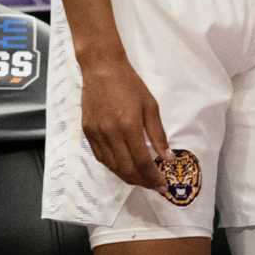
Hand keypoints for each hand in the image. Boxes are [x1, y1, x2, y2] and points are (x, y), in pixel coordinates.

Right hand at [78, 48, 171, 190]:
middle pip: (126, 168)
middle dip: (141, 181)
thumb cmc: (130, 85)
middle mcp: (110, 133)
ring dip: (126, 176)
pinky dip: (112, 165)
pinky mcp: (87, 130)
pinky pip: (100, 156)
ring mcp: (96, 133)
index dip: (153, 177)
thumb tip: (167, 158)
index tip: (162, 185)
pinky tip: (122, 166)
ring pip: (111, 165)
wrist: (101, 69)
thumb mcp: (151, 107)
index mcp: (129, 127)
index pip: (142, 162)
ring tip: (139, 179)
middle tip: (153, 185)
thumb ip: (158, 135)